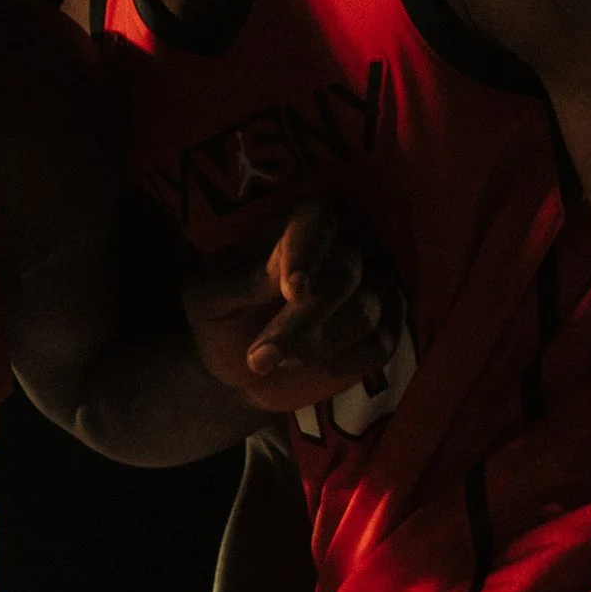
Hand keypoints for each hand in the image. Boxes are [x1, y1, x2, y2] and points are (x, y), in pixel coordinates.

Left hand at [182, 200, 401, 412]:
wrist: (237, 365)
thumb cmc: (220, 317)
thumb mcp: (207, 299)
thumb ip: (238, 282)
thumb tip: (276, 277)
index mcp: (293, 223)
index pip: (314, 222)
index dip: (307, 253)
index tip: (292, 291)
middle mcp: (340, 245)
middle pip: (343, 273)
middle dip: (302, 320)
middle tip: (260, 357)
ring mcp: (369, 286)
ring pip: (364, 312)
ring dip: (319, 345)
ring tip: (275, 362)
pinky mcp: (383, 326)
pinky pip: (382, 343)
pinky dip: (350, 362)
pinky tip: (317, 369)